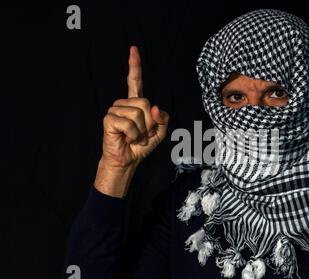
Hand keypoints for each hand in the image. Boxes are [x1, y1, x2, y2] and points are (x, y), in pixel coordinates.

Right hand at [94, 46, 169, 196]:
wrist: (127, 161)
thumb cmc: (141, 146)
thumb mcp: (159, 132)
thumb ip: (163, 118)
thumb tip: (155, 107)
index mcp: (135, 104)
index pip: (135, 81)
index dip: (134, 66)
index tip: (133, 49)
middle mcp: (123, 104)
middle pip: (145, 102)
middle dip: (149, 122)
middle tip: (141, 133)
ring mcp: (114, 110)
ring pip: (138, 113)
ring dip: (141, 130)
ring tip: (133, 137)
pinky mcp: (109, 119)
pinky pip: (129, 123)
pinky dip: (133, 135)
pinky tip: (127, 139)